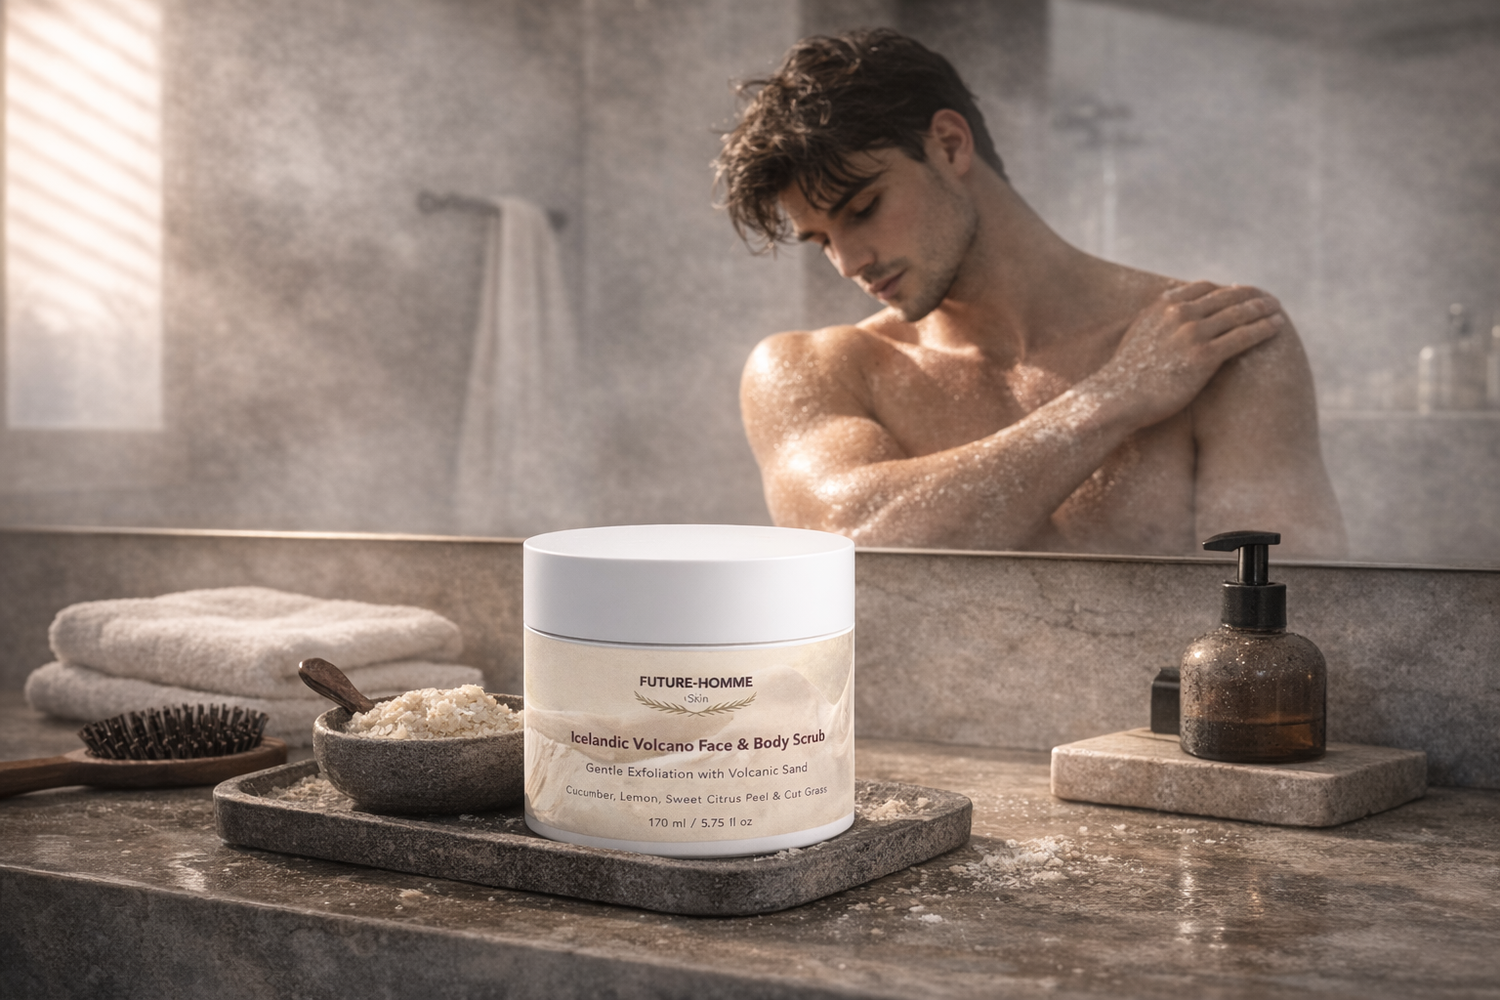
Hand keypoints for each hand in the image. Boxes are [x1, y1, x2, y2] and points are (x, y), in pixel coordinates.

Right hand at [1095, 281, 1285, 428]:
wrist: (1117, 398)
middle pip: (1225, 296)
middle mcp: (1178, 314)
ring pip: (1238, 314)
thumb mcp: (1137, 337)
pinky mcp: (1204, 356)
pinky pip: (1242, 336)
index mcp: (1161, 306)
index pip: (1203, 288)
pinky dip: (1263, 329)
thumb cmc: (1125, 376)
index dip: (1225, 290)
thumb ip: (1156, 324)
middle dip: (1250, 295)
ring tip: (1277, 310)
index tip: (1239, 293)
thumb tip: (1166, 325)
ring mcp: (1192, 333)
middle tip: (1268, 299)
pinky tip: (1276, 327)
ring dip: (1262, 309)